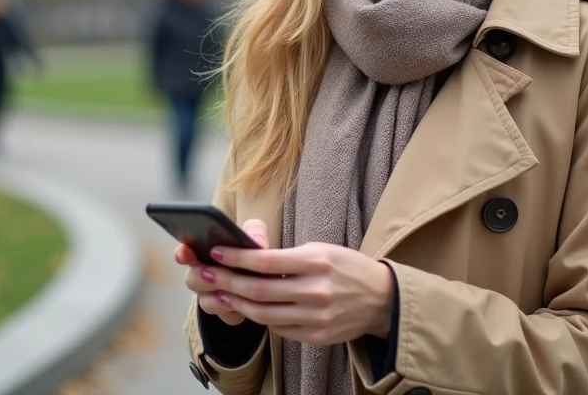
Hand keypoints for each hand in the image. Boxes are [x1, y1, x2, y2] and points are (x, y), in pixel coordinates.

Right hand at [175, 218, 269, 327]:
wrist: (267, 279)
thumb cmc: (253, 252)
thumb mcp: (254, 236)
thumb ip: (254, 231)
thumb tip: (258, 243)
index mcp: (204, 253)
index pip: (184, 252)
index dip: (182, 253)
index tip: (185, 253)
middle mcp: (203, 276)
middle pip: (191, 280)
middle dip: (201, 278)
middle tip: (210, 273)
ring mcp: (212, 297)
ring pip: (206, 302)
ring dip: (218, 297)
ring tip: (233, 291)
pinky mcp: (227, 314)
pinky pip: (225, 316)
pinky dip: (235, 311)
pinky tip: (247, 303)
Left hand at [203, 236, 393, 345]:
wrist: (381, 299)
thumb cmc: (346, 267)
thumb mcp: (321, 250)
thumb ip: (287, 257)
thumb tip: (249, 258)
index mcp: (315, 263)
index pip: (265, 262)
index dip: (236, 258)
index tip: (216, 252)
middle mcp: (315, 292)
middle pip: (258, 290)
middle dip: (227, 282)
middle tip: (207, 275)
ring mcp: (315, 318)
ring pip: (263, 314)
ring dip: (237, 304)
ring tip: (220, 294)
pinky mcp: (316, 336)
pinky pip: (279, 328)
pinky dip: (261, 318)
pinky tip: (248, 308)